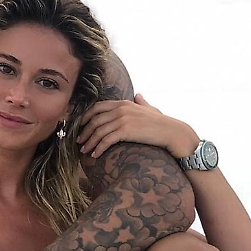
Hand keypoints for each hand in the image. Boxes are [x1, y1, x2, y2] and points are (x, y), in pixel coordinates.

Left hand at [78, 94, 198, 159]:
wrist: (172, 132)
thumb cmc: (161, 123)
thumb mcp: (150, 109)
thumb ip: (141, 102)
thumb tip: (139, 94)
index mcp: (123, 103)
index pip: (97, 107)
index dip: (85, 117)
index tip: (79, 127)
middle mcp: (121, 109)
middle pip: (94, 120)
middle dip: (84, 131)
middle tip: (78, 141)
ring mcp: (123, 119)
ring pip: (98, 131)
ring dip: (89, 142)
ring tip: (83, 151)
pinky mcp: (126, 131)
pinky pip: (106, 140)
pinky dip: (98, 148)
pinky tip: (95, 155)